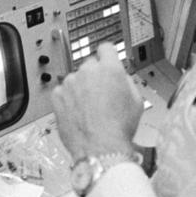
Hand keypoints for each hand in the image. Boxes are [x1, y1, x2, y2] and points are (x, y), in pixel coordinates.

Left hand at [52, 42, 143, 159]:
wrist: (100, 148)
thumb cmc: (119, 128)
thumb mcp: (137, 100)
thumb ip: (126, 80)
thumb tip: (120, 76)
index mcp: (110, 69)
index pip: (106, 48)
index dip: (107, 55)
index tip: (106, 59)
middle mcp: (88, 71)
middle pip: (90, 65)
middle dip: (95, 76)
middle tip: (100, 95)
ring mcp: (70, 82)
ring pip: (76, 79)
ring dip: (80, 89)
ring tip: (89, 109)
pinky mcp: (58, 95)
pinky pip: (63, 92)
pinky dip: (68, 99)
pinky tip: (78, 113)